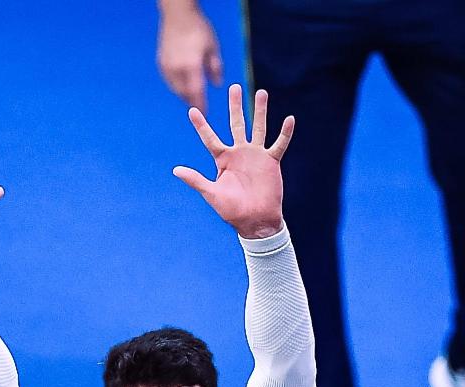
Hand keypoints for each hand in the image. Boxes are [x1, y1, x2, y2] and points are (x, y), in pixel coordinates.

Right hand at [158, 3, 223, 109]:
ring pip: (175, 88)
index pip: (196, 92)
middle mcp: (177, 69)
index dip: (201, 104)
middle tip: (199, 106)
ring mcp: (167, 67)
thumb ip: (215, 68)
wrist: (177, 15)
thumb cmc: (199, 28)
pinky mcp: (161, 63)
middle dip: (191, 101)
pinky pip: (169, 80)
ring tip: (190, 97)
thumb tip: (217, 85)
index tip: (205, 112)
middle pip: (184, 93)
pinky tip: (182, 84)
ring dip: (183, 94)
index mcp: (191, 65)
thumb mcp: (212, 47)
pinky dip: (176, 85)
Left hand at [173, 85, 292, 238]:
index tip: (191, 110)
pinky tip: (289, 119)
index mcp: (223, 159)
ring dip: (259, 111)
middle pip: (237, 124)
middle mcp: (239, 153)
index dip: (201, 125)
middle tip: (234, 87)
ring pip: (258, 127)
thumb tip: (175, 170)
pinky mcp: (271, 162)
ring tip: (261, 92)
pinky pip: (279, 144)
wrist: (255, 221)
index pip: (210, 138)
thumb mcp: (211, 193)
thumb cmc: (231, 210)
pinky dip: (284, 133)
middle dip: (235, 106)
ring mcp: (256, 155)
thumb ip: (196, 180)